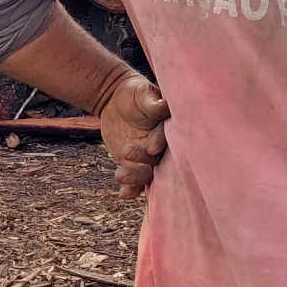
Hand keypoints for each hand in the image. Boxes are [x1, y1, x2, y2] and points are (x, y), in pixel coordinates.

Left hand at [99, 72, 169, 198]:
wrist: (115, 100)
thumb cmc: (133, 93)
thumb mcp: (142, 94)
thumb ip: (153, 102)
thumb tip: (166, 105)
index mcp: (170, 127)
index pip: (169, 137)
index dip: (160, 142)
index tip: (152, 147)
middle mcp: (164, 147)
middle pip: (160, 160)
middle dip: (146, 162)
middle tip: (127, 152)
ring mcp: (151, 159)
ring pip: (149, 174)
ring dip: (136, 178)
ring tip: (119, 175)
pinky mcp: (136, 166)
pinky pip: (137, 182)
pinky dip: (131, 189)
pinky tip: (124, 194)